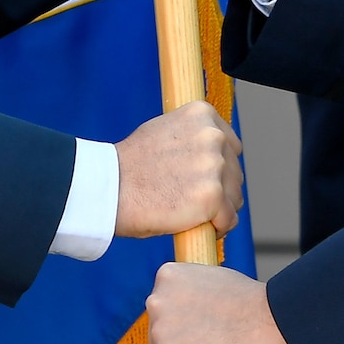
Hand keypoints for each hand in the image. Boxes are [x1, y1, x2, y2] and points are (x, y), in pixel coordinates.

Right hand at [114, 100, 244, 237]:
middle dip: (219, 190)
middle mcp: (213, 136)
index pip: (231, 146)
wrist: (108, 187)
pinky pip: (228, 219)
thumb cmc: (129, 164)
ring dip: (219, 210)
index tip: (202, 181)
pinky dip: (216, 228)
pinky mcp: (211, 197)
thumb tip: (213, 152)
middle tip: (192, 202)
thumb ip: (192, 137)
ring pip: (234, 198)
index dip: (219, 168)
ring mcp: (214, 166)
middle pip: (234, 173)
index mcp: (203, 114)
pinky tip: (197, 228)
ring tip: (192, 216)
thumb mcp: (163, 131)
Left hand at [146, 263, 292, 343]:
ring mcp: (160, 338)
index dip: (185, 324)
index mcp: (168, 277)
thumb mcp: (216, 282)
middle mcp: (156, 303)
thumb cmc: (256, 306)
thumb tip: (192, 314)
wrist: (274, 324)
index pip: (164, 309)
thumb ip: (195, 296)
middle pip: (160, 336)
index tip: (203, 331)